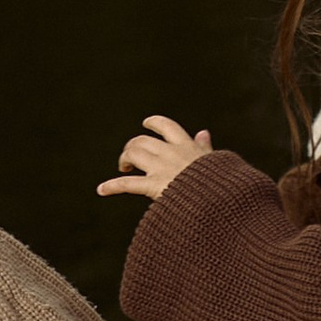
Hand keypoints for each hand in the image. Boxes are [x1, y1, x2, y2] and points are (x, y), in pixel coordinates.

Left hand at [96, 115, 213, 201]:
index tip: (145, 123)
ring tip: (123, 168)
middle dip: (133, 146)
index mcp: (186, 146)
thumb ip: (204, 147)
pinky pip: (127, 183)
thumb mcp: (214, 160)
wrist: (217, 197)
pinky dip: (112, 186)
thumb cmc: (219, 182)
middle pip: (143, 140)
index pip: (167, 126)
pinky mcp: (153, 185)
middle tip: (131, 157)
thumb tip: (203, 132)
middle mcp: (171, 153)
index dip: (154, 123)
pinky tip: (101, 190)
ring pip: (133, 154)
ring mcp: (161, 168)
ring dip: (125, 159)